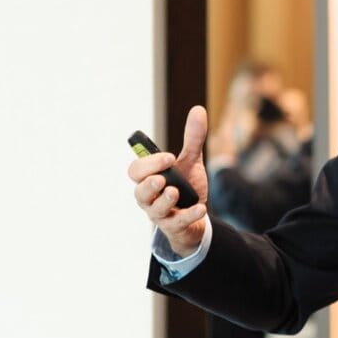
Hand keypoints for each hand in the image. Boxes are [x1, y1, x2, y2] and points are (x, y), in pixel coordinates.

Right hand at [129, 106, 209, 256]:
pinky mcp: (175, 227)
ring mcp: (161, 214)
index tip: (169, 157)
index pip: (136, 171)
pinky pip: (178, 223)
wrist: (197, 216)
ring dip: (164, 200)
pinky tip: (200, 208)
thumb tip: (198, 109)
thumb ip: (192, 139)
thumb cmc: (187, 187)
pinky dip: (189, 215)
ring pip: (154, 210)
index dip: (149, 164)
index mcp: (149, 179)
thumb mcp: (191, 162)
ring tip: (175, 192)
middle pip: (139, 191)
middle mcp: (150, 198)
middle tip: (163, 178)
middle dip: (149, 184)